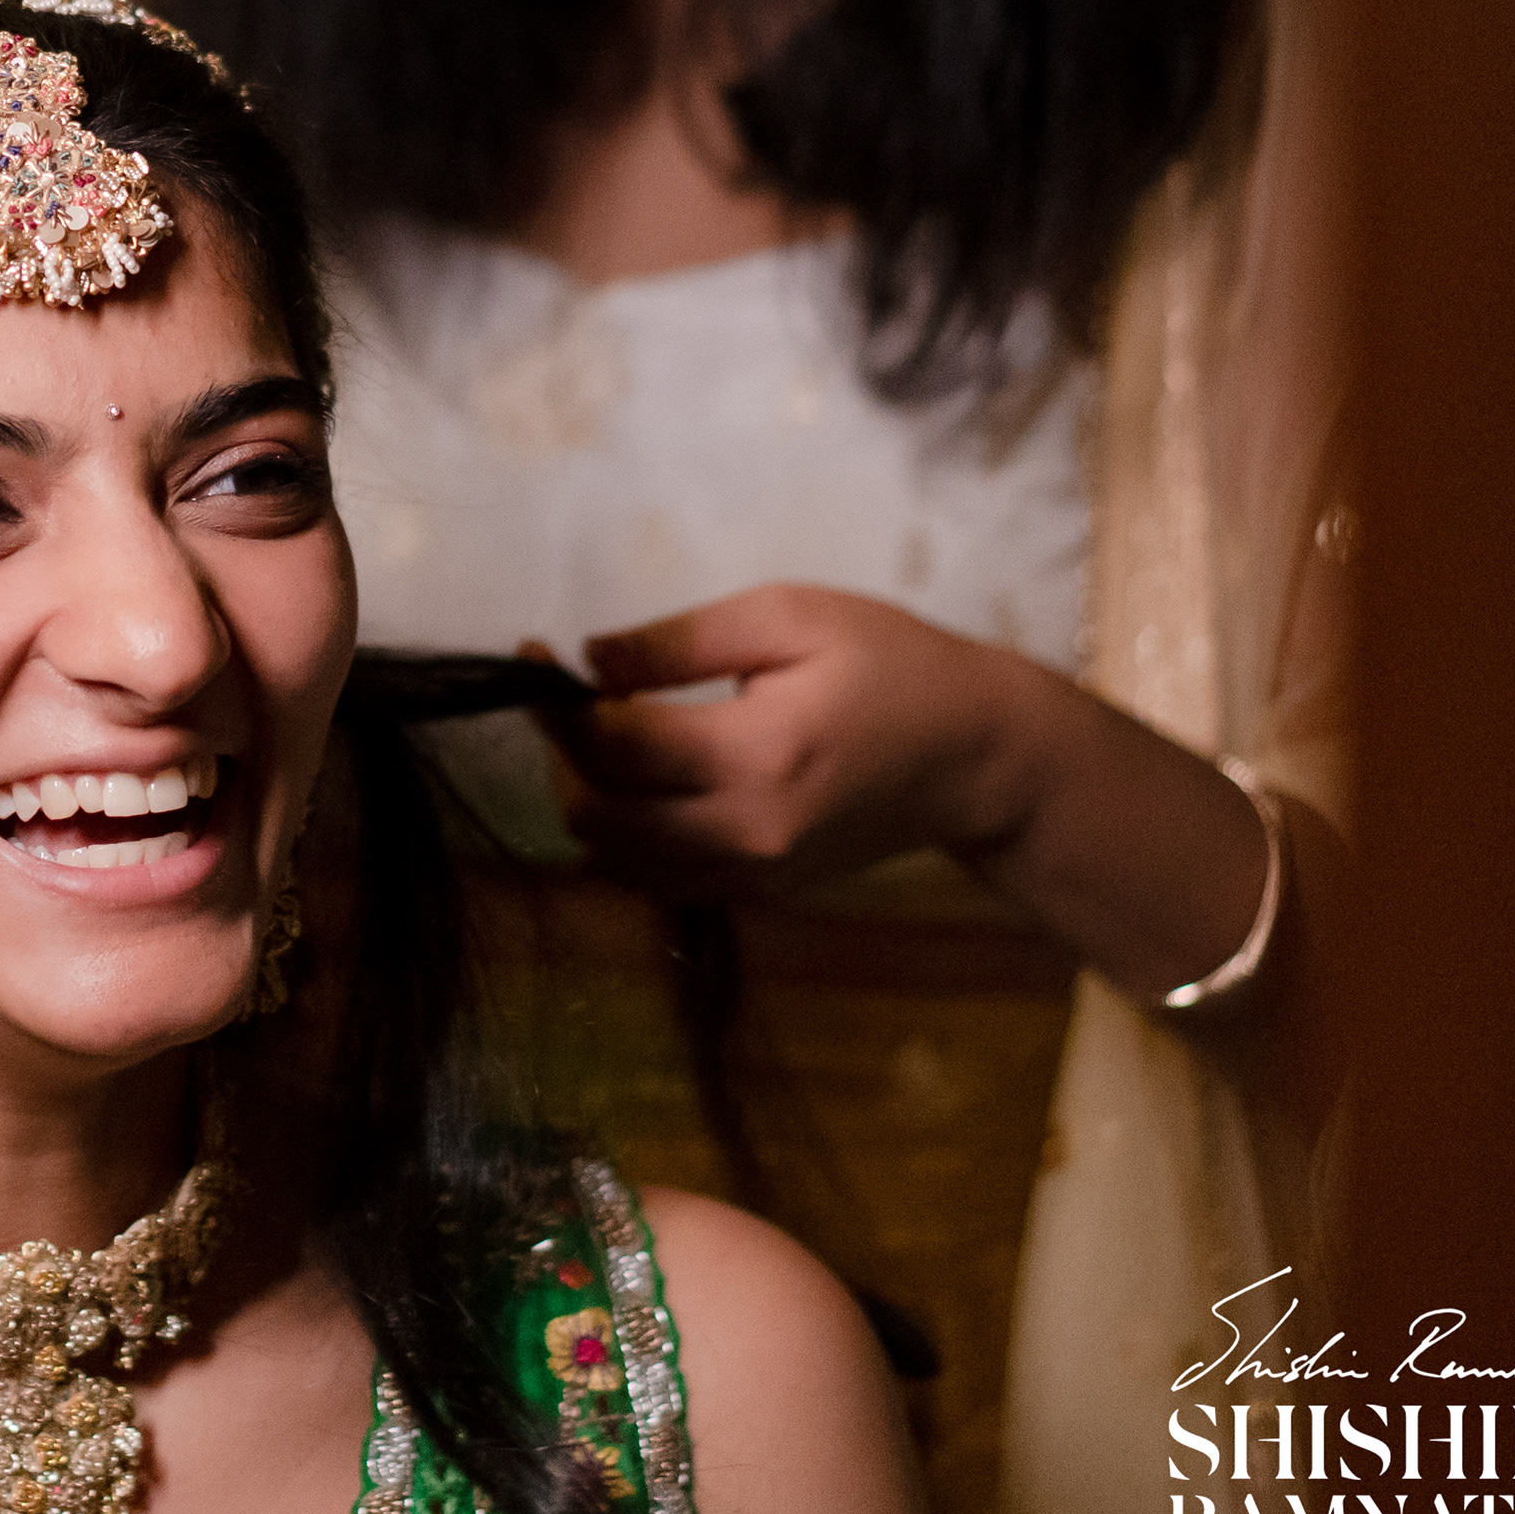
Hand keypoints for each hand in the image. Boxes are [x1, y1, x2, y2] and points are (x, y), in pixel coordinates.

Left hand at [536, 583, 1046, 902]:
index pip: (611, 744)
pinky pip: (659, 880)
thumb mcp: (788, 619)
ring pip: (616, 860)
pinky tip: (632, 785)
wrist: (979, 757)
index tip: (535, 655)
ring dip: (584, 800)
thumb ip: (678, 642)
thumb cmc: (892, 665)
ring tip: (597, 737)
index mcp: (754, 757)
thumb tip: (587, 659)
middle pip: (595, 815)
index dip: (556, 702)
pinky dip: (622, 838)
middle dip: (559, 755)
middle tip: (564, 699)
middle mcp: (745, 834)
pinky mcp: (762, 893)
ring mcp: (754, 876)